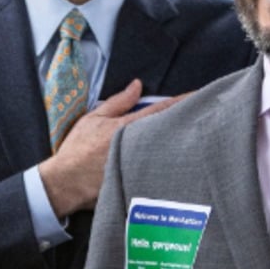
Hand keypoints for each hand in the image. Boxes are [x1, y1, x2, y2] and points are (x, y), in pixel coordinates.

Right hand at [39, 80, 186, 217]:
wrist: (66, 183)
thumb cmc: (77, 150)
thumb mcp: (93, 119)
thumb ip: (117, 102)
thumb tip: (137, 85)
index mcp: (127, 127)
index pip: (160, 110)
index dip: (180, 101)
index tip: (198, 95)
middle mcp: (138, 146)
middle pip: (169, 132)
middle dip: (185, 124)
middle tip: (203, 116)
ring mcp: (141, 166)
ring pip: (167, 152)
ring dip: (180, 144)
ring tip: (194, 139)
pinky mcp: (140, 183)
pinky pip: (159, 170)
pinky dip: (168, 165)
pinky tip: (178, 164)